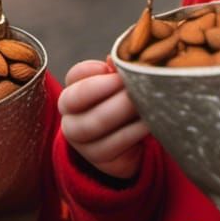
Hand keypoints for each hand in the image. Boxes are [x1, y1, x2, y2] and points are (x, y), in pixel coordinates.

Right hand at [58, 59, 149, 180]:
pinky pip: (114, 146)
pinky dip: (133, 132)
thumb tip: (115, 59)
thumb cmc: (123, 109)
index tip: (110, 66)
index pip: (74, 76)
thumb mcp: (120, 90)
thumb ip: (118, 74)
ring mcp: (82, 142)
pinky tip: (149, 122)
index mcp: (73, 95)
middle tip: (131, 84)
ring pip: (94, 124)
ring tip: (143, 102)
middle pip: (77, 100)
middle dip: (106, 89)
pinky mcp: (99, 161)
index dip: (90, 70)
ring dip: (121, 111)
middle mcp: (70, 118)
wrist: (128, 149)